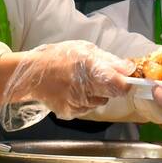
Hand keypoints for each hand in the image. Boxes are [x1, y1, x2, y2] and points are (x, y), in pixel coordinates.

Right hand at [2, 40, 134, 119]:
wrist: (32, 74)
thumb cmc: (59, 57)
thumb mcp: (85, 50)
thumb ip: (109, 60)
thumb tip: (130, 68)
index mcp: (89, 67)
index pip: (119, 84)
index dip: (126, 83)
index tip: (126, 80)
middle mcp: (84, 87)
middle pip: (112, 94)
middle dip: (112, 87)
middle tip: (100, 78)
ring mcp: (76, 102)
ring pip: (100, 102)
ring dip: (98, 94)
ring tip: (83, 83)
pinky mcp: (69, 113)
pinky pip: (87, 109)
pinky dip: (86, 101)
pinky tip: (74, 91)